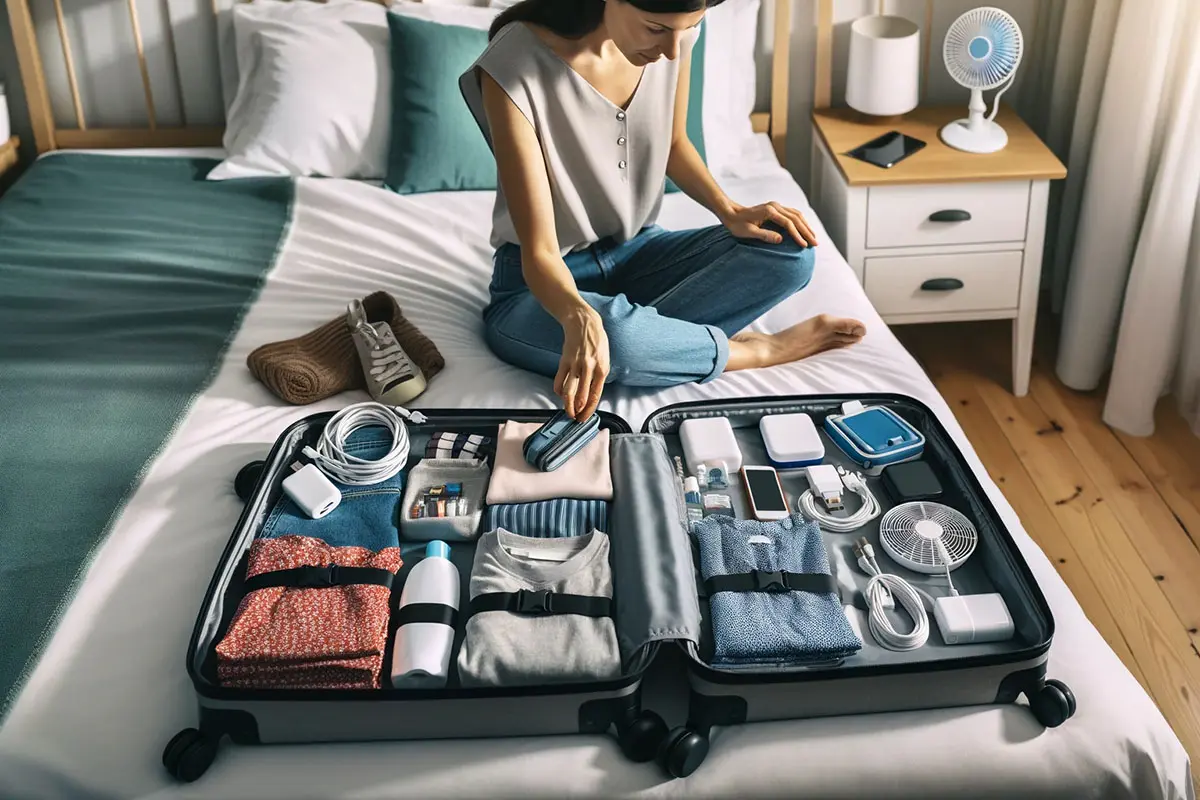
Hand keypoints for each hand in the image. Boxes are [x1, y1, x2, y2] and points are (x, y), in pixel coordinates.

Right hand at [555, 304, 609, 420]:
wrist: (584, 322)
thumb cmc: (597, 341)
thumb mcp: (604, 359)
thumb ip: (599, 376)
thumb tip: (592, 393)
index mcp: (602, 369)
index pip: (596, 395)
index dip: (590, 409)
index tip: (585, 418)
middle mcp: (590, 368)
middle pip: (582, 397)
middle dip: (578, 411)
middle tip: (575, 419)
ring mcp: (576, 365)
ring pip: (569, 391)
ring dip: (567, 405)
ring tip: (568, 412)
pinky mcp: (564, 360)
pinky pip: (559, 380)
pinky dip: (558, 391)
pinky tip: (560, 394)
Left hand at [720, 201, 817, 247]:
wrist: (731, 213)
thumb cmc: (737, 224)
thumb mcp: (748, 232)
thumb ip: (764, 235)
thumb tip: (780, 239)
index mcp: (769, 211)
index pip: (788, 223)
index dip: (797, 235)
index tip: (804, 245)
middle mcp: (775, 206)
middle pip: (796, 218)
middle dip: (806, 231)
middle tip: (815, 244)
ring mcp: (776, 206)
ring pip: (796, 215)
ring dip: (806, 226)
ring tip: (813, 238)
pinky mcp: (775, 208)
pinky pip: (792, 214)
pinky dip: (800, 221)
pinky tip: (805, 229)